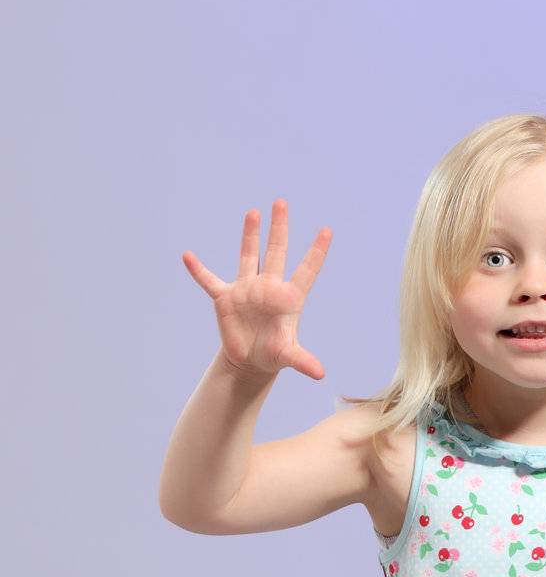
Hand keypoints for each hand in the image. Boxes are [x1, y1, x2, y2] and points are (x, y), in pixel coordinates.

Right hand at [182, 199, 331, 379]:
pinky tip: (188, 256)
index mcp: (288, 299)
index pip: (305, 270)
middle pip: (276, 252)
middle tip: (281, 202)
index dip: (316, 252)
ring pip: (248, 256)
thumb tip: (320, 374)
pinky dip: (198, 270)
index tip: (327, 230)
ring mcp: (246, 289)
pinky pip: (209, 280)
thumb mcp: (287, 357)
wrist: (250, 360)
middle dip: (279, 229)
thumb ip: (302, 361)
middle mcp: (268, 287)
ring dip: (250, 235)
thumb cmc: (273, 354)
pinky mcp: (225, 298)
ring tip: (253, 212)